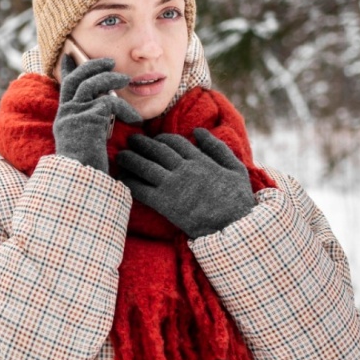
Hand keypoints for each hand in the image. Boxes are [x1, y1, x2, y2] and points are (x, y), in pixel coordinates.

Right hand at [53, 55, 141, 172]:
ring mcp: (75, 116)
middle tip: (109, 62)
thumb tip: (104, 109)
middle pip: (75, 79)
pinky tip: (134, 119)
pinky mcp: (88, 121)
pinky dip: (124, 108)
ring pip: (90, 85)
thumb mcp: (87, 140)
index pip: (64, 87)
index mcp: (65, 118)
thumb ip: (91, 122)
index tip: (70, 55)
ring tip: (125, 79)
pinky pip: (108, 103)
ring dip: (109, 78)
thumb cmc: (89, 167)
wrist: (82, 182)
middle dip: (91, 66)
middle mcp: (66, 114)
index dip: (68, 69)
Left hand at [115, 128, 255, 237]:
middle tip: (130, 140)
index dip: (162, 139)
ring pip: (145, 167)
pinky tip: (121, 179)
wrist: (234, 227)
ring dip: (130, 159)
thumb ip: (217, 148)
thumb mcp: (235, 169)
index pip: (175, 142)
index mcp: (200, 160)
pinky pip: (141, 189)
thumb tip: (198, 131)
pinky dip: (129, 182)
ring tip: (120, 156)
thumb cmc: (238, 200)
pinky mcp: (164, 203)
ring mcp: (173, 186)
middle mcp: (184, 169)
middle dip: (141, 144)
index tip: (155, 139)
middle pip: (156, 151)